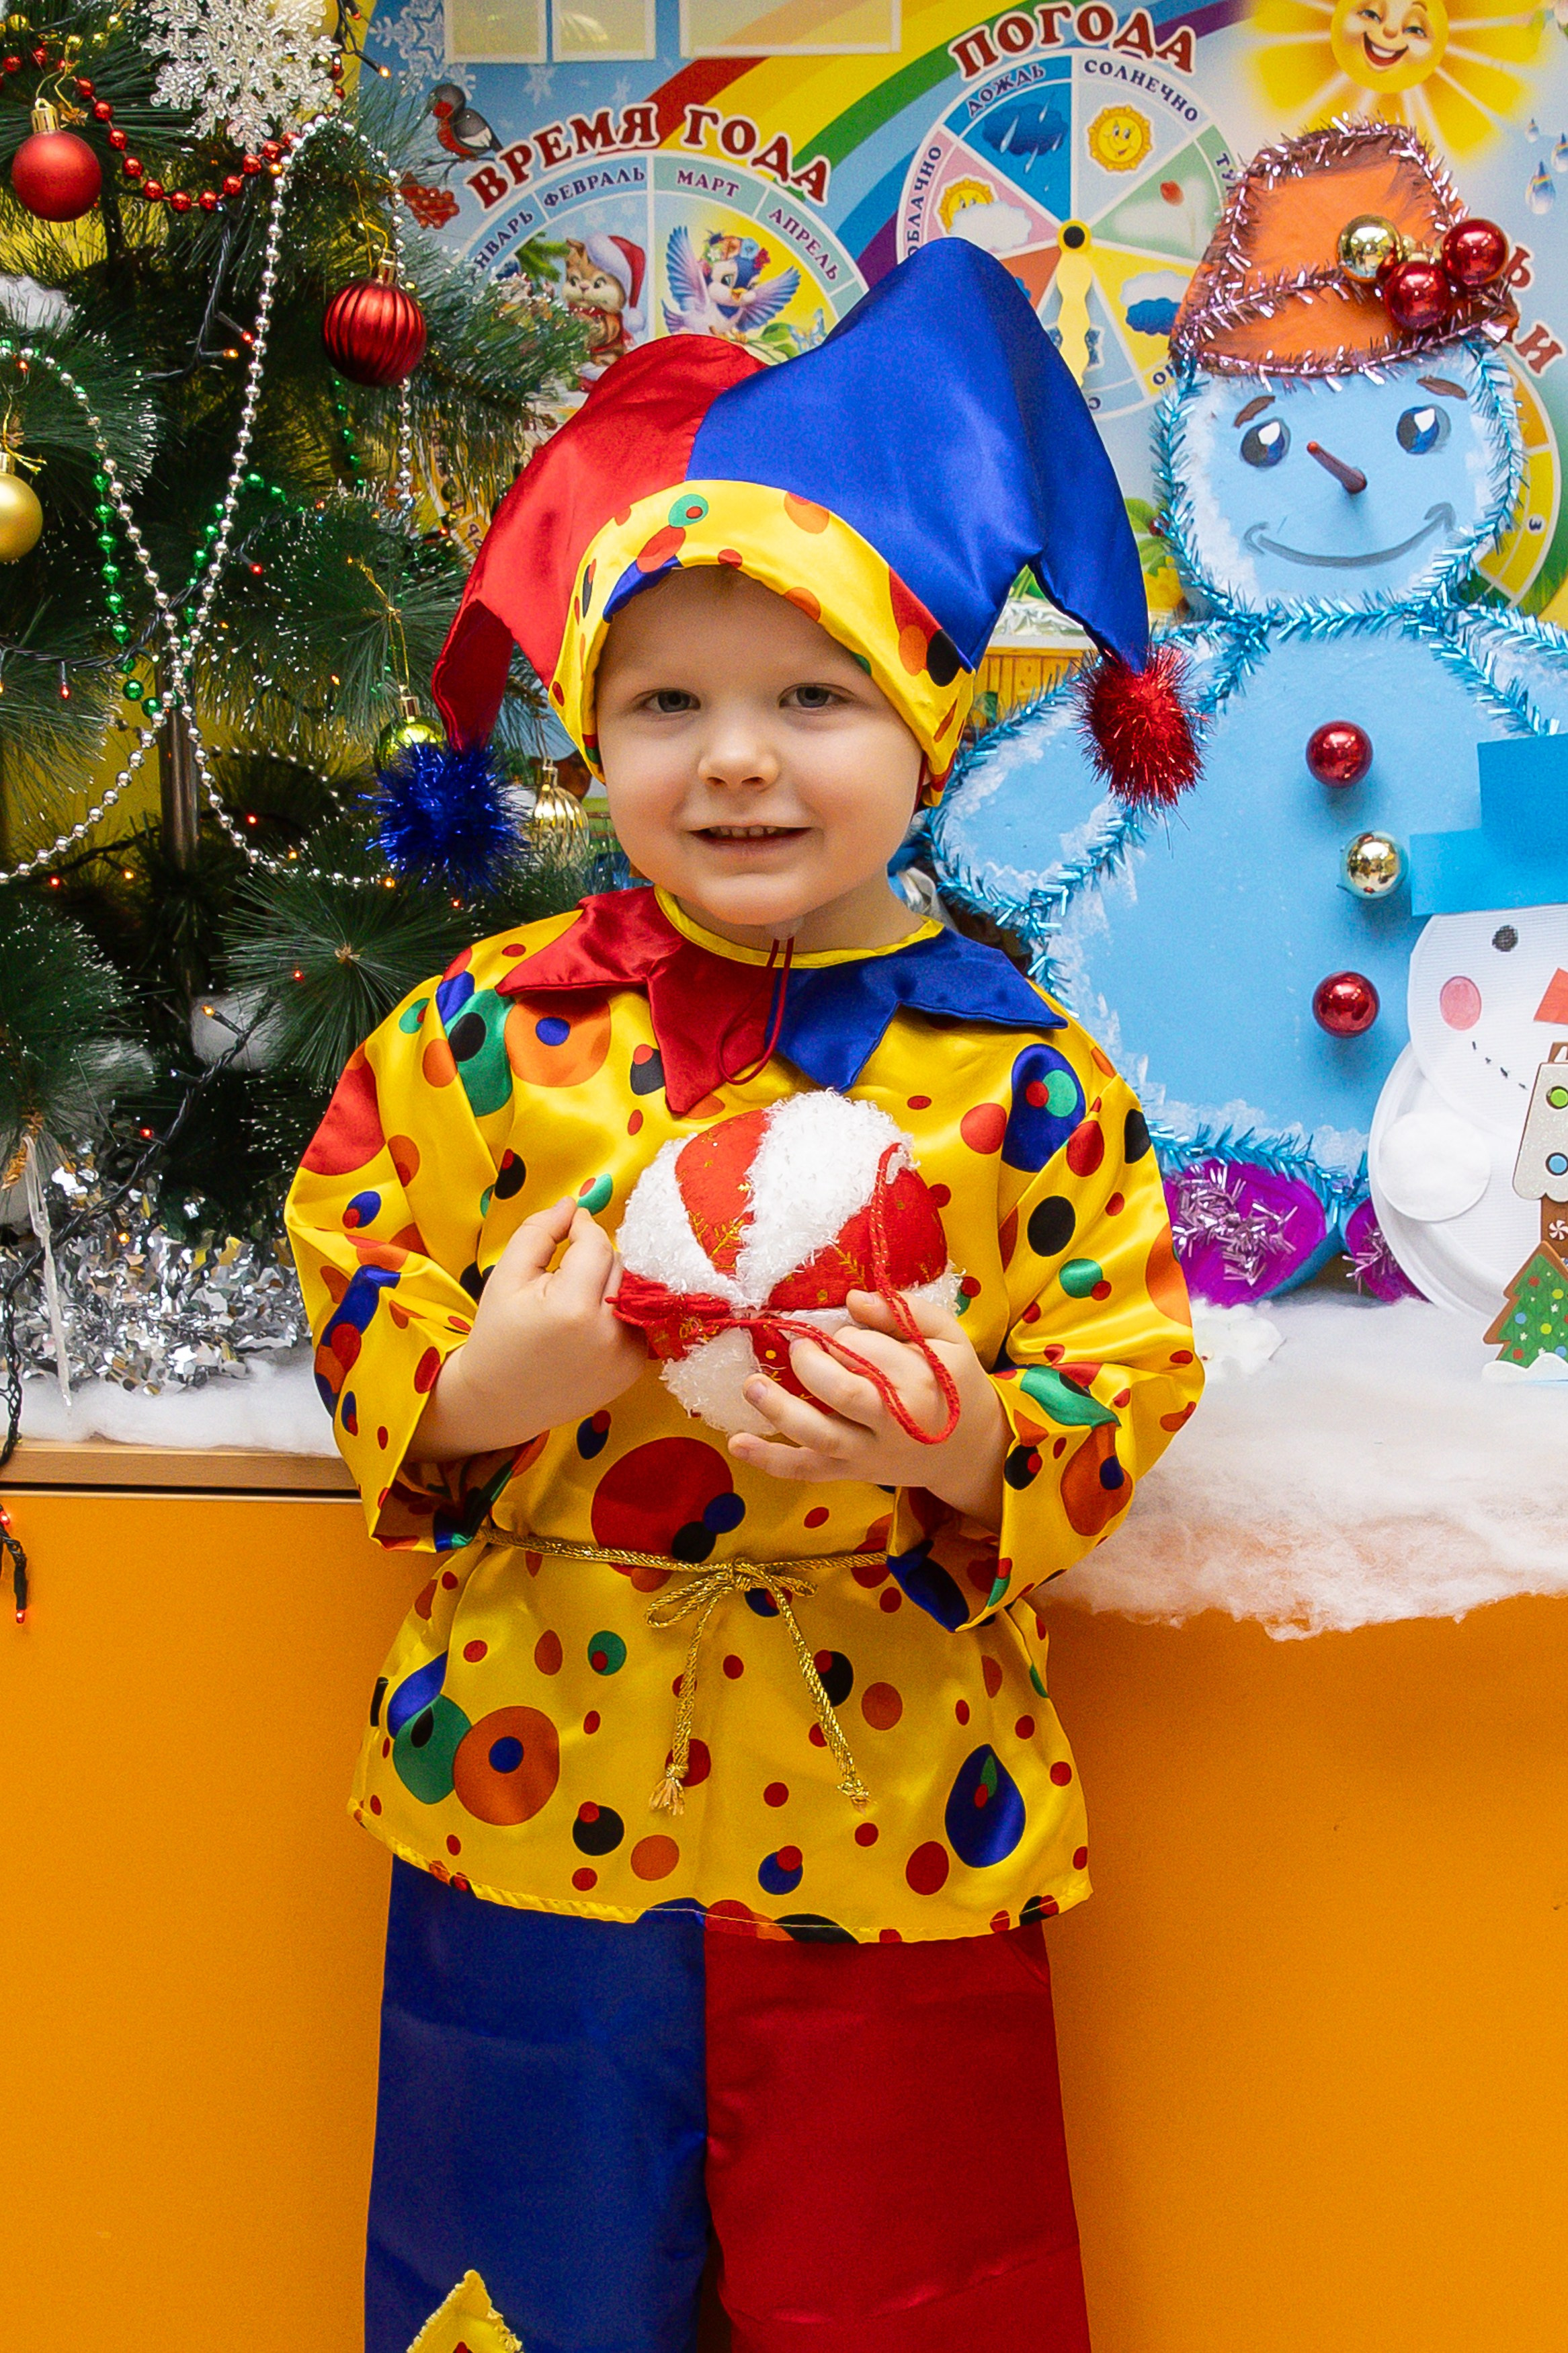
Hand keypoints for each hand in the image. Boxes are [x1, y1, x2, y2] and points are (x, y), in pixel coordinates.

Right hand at [414, 1199, 646, 1459]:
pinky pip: (636, 1318)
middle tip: (561, 1276)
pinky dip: (617, 1312)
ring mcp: (626, 1356)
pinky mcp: (634, 1369)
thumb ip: (539, 1231)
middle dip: (593, 1259)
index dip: (583, 1229)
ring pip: (632, 1289)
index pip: (598, 1245)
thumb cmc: (499, 1334)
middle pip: (619, 1265)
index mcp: (572, 1308)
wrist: (502, 1401)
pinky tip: (588, 1327)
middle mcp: (608, 1334)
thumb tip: (574, 1203)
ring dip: (609, 1284)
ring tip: (573, 1303)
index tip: (568, 1229)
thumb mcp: (506, 1276)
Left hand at [727, 1288, 1006, 1528]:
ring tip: (750, 1384)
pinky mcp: (851, 1473)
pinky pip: (808, 1471)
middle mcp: (894, 1424)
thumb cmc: (955, 1383)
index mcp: (921, 1383)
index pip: (868, 1352)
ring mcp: (869, 1454)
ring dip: (779, 1410)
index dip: (846, 1337)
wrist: (971, 1450)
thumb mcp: (948, 1338)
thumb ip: (904, 1312)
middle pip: (842, 1392)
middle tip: (801, 1345)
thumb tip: (852, 1299)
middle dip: (812, 1363)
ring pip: (820, 1436)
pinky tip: (737, 1443)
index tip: (845, 1334)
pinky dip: (771, 1460)